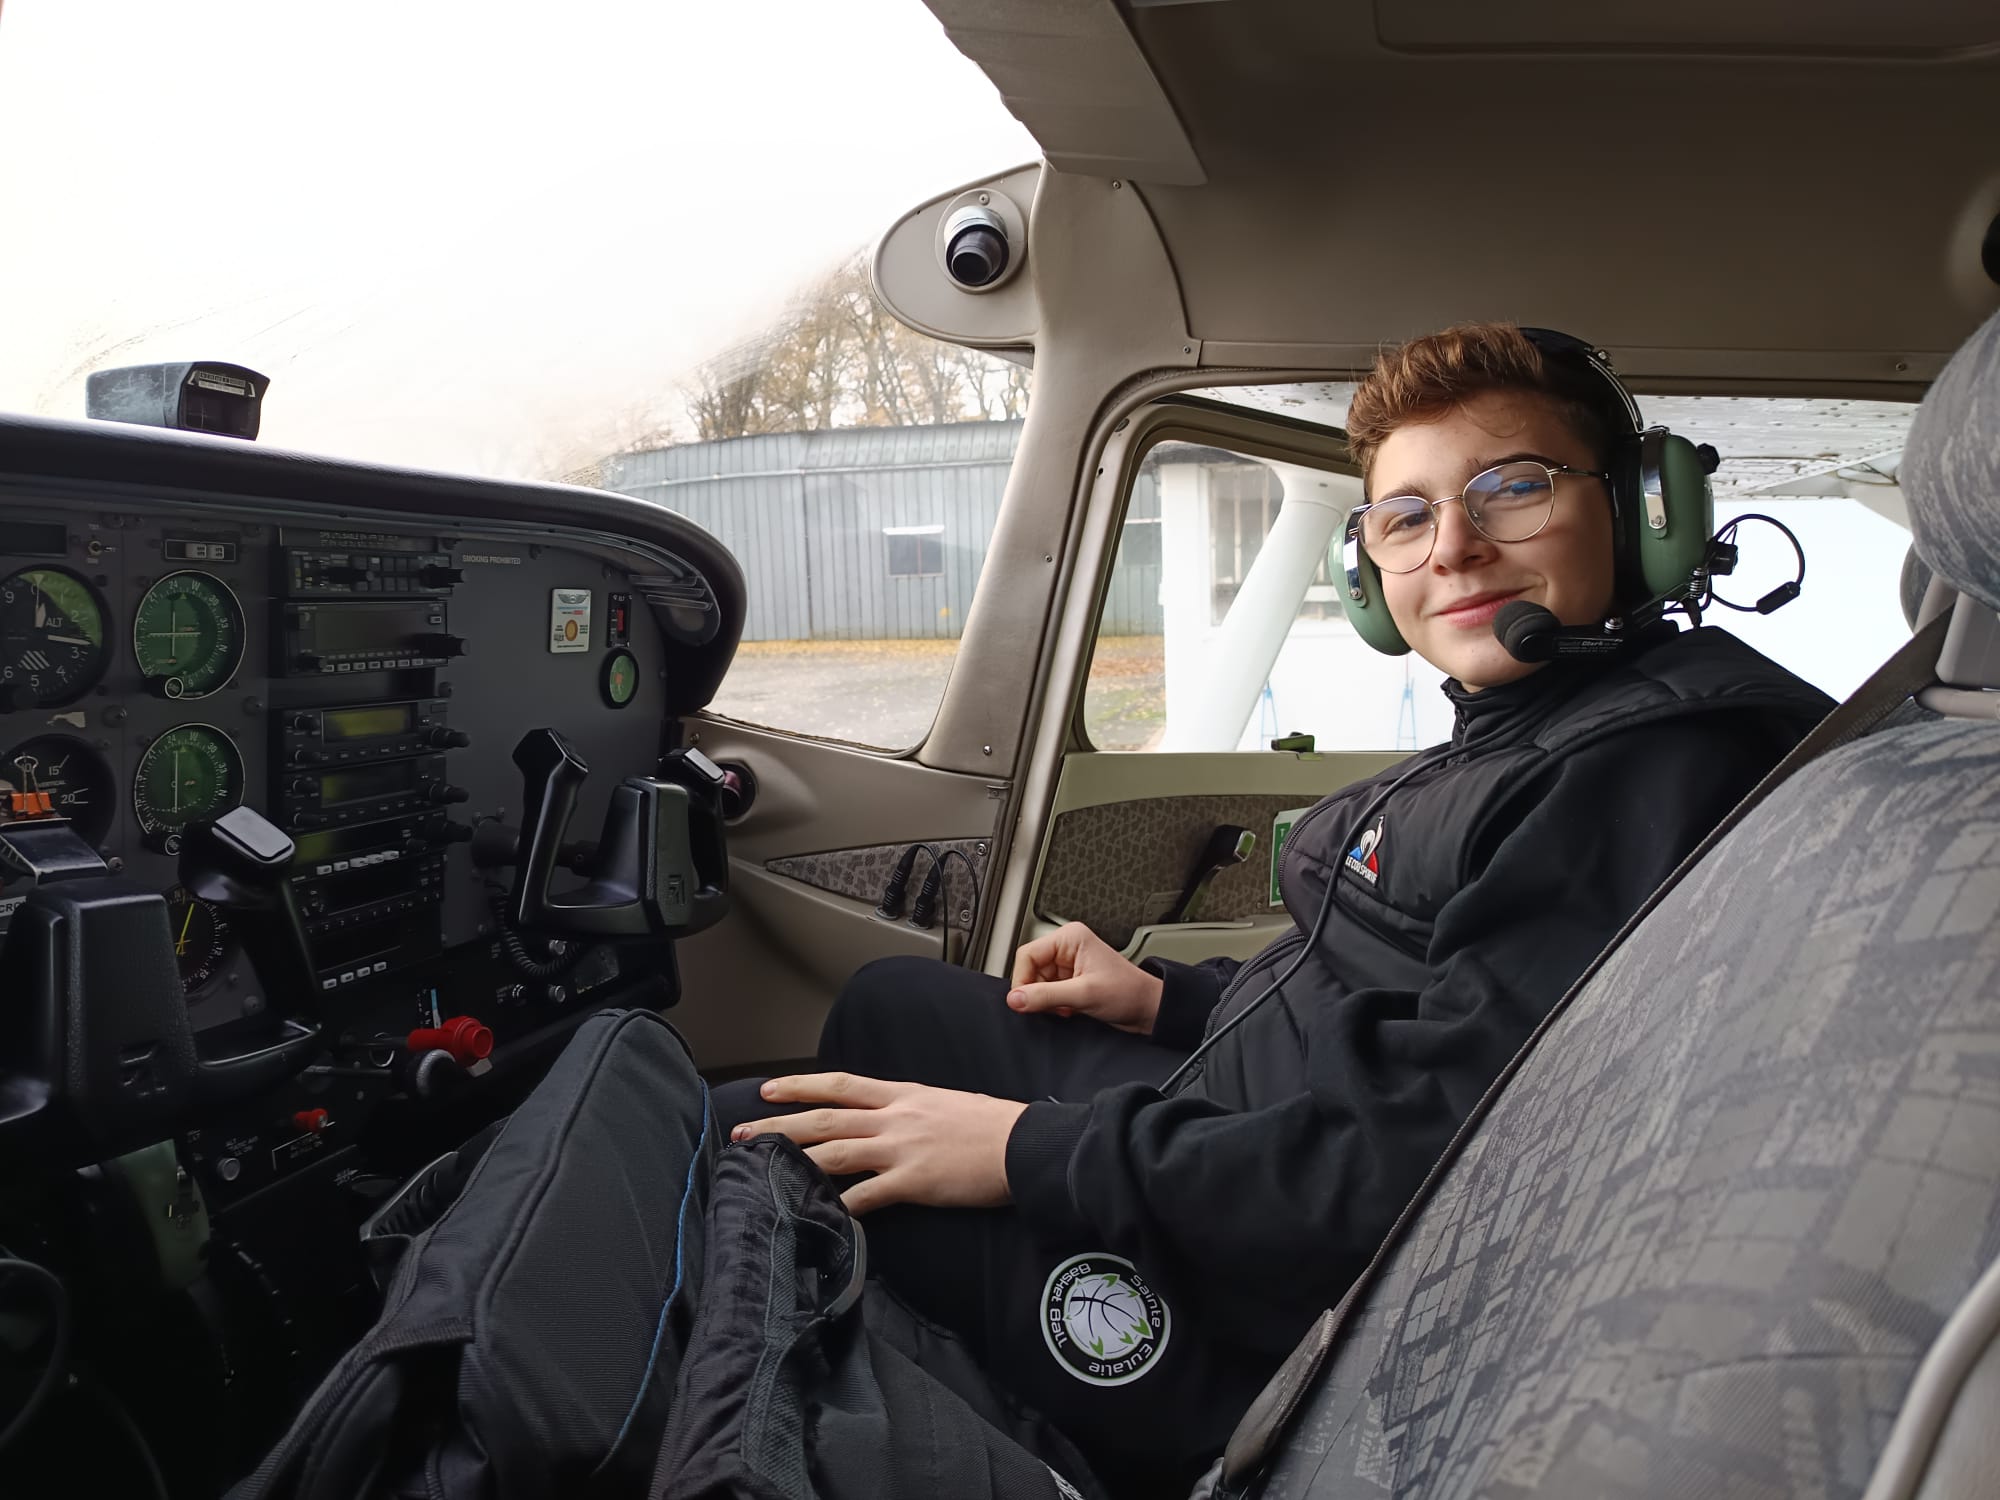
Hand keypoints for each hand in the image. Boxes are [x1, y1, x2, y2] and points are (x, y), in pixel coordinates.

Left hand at [731, 1073, 1026, 1215]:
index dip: (801, 1086)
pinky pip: (865, 1196)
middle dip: (779, 1125)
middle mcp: (895, 1118)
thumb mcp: (945, 1105)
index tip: (769, 1088)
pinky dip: (837, 1206)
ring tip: (759, 1168)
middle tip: (742, 1132)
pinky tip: (814, 1214)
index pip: (841, 1085)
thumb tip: (890, 1122)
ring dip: (792, 1160)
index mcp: (903, 1096)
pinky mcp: (913, 1181)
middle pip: (824, 1118)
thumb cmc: (993, 1127)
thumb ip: (912, 1113)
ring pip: (833, 1151)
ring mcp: (901, 1148)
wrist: (1025, 1144)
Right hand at [1007, 921, 1162, 1033]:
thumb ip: (1046, 996)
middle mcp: (1067, 947)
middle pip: (1030, 970)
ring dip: (1047, 1001)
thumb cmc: (1129, 992)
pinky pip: (1047, 992)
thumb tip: (1015, 999)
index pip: (1027, 955)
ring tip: (1067, 1007)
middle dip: (1038, 993)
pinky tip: (1069, 1009)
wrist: (1148, 1010)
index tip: (1024, 1001)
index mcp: (1070, 937)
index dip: (1023, 980)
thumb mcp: (1084, 994)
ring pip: (1037, 984)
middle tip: (1054, 1006)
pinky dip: (1053, 1005)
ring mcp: (1068, 964)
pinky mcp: (1070, 980)